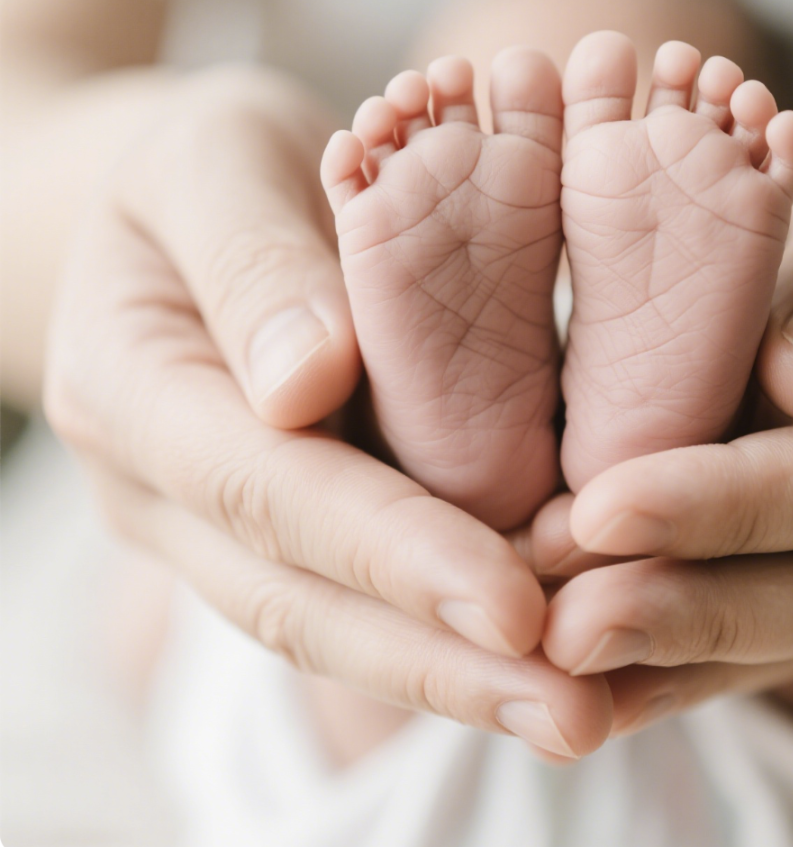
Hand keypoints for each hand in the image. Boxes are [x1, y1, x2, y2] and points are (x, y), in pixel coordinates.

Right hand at [44, 64, 610, 757]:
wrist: (191, 198)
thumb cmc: (203, 159)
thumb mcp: (214, 158)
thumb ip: (251, 258)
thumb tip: (304, 388)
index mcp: (132, 387)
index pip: (268, 490)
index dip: (390, 553)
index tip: (511, 608)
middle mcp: (169, 484)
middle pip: (302, 597)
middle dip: (439, 662)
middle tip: (574, 716)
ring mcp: (225, 519)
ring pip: (334, 621)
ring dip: (455, 675)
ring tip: (576, 710)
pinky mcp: (287, 521)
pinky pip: (364, 588)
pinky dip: (450, 629)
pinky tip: (545, 651)